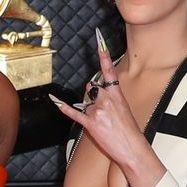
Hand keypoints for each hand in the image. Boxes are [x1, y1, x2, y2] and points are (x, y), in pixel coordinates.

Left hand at [47, 33, 152, 172]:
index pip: (109, 70)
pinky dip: (63, 107)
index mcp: (117, 94)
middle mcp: (106, 99)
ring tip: (101, 121)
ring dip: (89, 108)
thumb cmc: (129, 130)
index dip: (103, 54)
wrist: (132, 147)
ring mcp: (97, 111)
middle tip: (101, 109)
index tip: (99, 39)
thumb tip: (96, 90)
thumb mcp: (124, 108)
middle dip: (92, 94)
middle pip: (91, 86)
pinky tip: (54, 100)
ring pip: (85, 100)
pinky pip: (74, 112)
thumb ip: (110, 97)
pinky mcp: (90, 123)